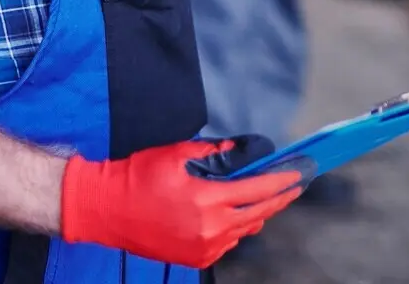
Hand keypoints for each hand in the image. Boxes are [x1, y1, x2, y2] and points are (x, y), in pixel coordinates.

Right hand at [60, 139, 307, 267]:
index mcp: (207, 200)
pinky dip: (238, 227)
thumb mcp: (181, 154)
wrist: (106, 209)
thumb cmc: (141, 175)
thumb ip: (220, 153)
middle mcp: (210, 229)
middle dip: (282, 197)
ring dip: (261, 211)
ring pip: (246, 229)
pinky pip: (229, 242)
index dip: (284, 180)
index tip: (302, 171)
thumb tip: (252, 150)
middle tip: (298, 183)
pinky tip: (241, 213)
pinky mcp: (195, 258)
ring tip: (273, 195)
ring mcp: (203, 248)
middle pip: (260, 213)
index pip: (260, 190)